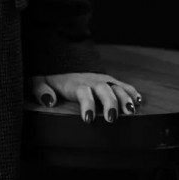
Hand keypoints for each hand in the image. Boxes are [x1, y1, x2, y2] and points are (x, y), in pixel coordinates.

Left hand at [27, 72, 142, 122]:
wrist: (62, 60)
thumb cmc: (51, 78)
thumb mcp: (39, 81)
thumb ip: (41, 90)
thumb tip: (49, 101)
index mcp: (75, 83)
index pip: (83, 93)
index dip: (87, 105)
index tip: (88, 119)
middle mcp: (91, 81)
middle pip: (104, 90)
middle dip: (110, 103)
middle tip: (112, 118)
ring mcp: (102, 80)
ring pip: (117, 87)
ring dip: (125, 99)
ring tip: (132, 111)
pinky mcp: (109, 80)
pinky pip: (123, 85)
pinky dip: (131, 92)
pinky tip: (138, 101)